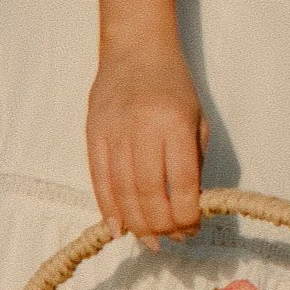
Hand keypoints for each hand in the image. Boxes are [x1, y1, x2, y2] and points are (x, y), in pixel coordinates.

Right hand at [86, 45, 208, 240]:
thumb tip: (188, 207)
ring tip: (149, 241)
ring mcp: (113, 131)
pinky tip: (118, 228)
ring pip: (122, 191)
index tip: (192, 230)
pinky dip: (108, 209)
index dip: (186, 214)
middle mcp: (141, 127)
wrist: (135, 48)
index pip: (181, 181)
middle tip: (170, 241)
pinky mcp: (92, 133)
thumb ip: (194, 161)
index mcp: (174, 122)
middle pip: (148, 192)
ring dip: (136, 224)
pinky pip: (99, 179)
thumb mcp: (196, 118)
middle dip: (161, 225)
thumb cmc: (173, 84)